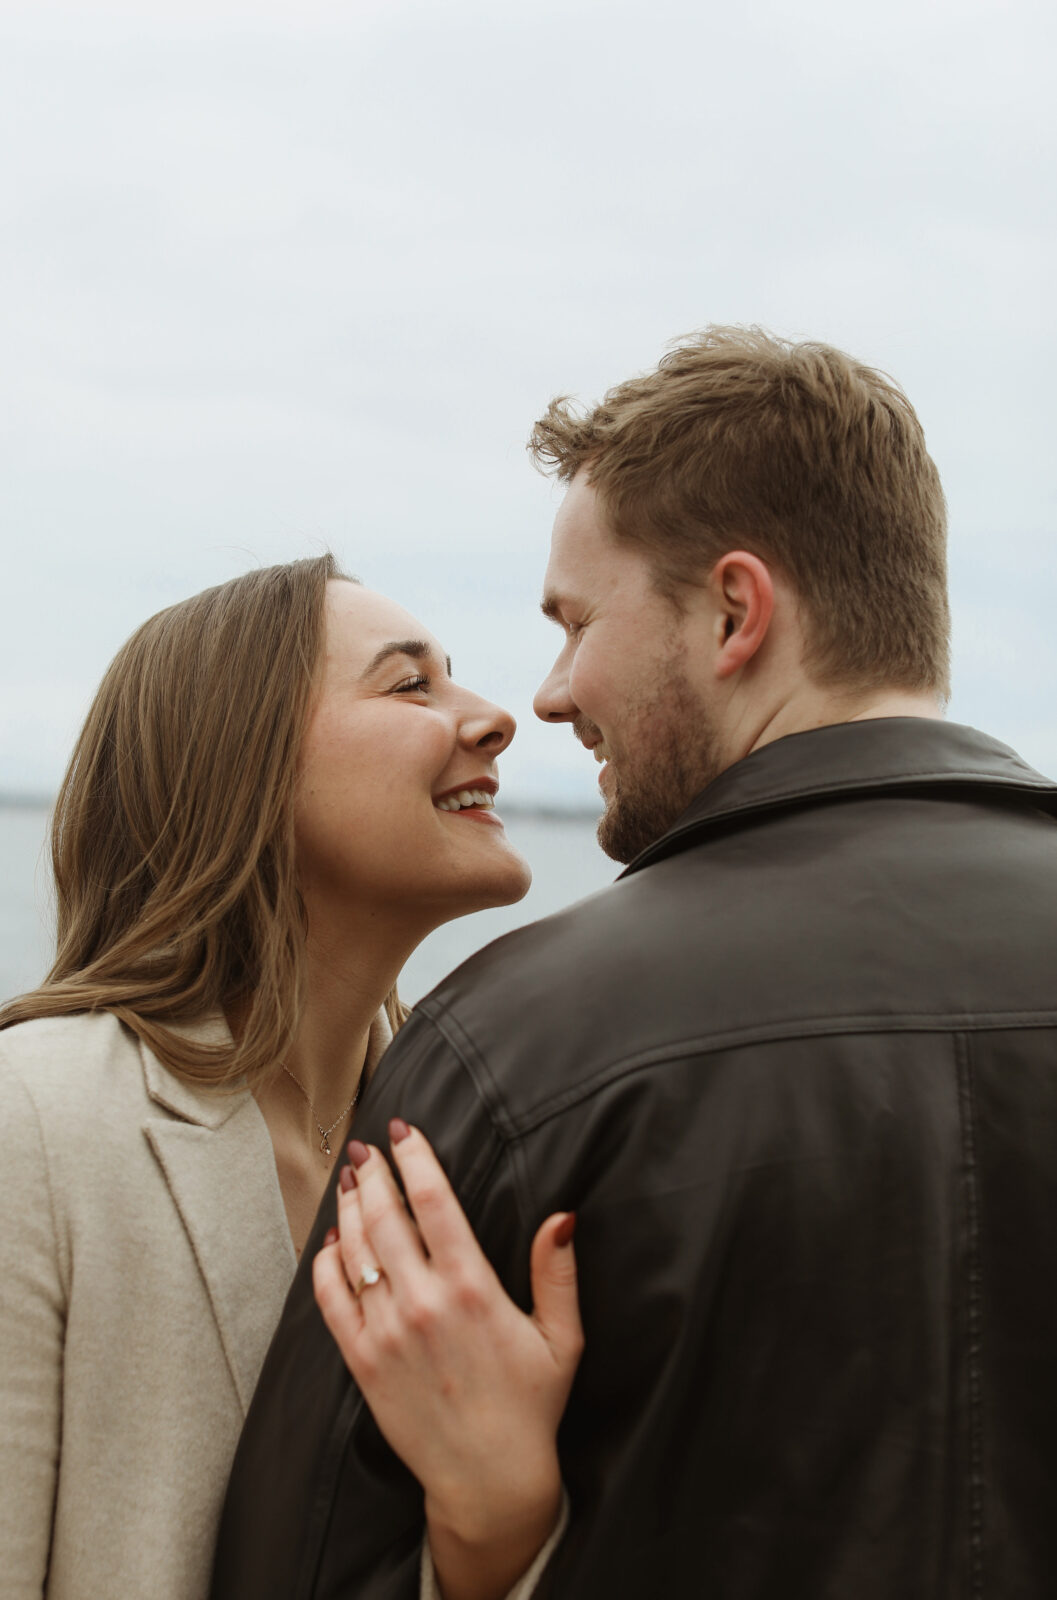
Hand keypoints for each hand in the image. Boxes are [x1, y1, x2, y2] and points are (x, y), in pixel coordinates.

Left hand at [313, 1119, 582, 1599]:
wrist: (489, 1481)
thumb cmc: (531, 1406)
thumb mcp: (562, 1338)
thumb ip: (558, 1273)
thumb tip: (562, 1215)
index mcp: (473, 1289)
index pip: (434, 1201)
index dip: (416, 1157)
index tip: (405, 1131)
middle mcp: (424, 1303)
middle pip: (385, 1216)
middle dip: (373, 1174)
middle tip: (367, 1148)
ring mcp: (387, 1333)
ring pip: (355, 1251)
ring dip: (348, 1208)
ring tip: (349, 1181)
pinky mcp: (362, 1363)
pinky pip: (331, 1301)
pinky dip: (326, 1264)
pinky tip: (331, 1243)